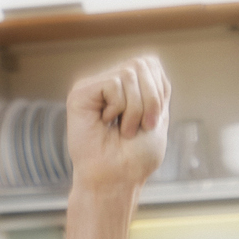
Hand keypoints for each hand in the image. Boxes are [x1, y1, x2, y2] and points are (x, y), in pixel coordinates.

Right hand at [65, 56, 169, 193]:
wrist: (117, 178)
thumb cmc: (135, 157)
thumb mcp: (157, 116)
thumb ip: (155, 87)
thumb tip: (149, 59)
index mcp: (126, 88)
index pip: (151, 64)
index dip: (158, 91)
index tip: (151, 122)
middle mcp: (108, 83)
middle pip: (142, 64)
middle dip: (150, 100)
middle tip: (139, 128)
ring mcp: (93, 87)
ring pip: (129, 73)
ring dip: (135, 110)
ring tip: (122, 130)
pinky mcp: (80, 93)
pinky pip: (113, 83)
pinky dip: (119, 108)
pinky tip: (105, 124)